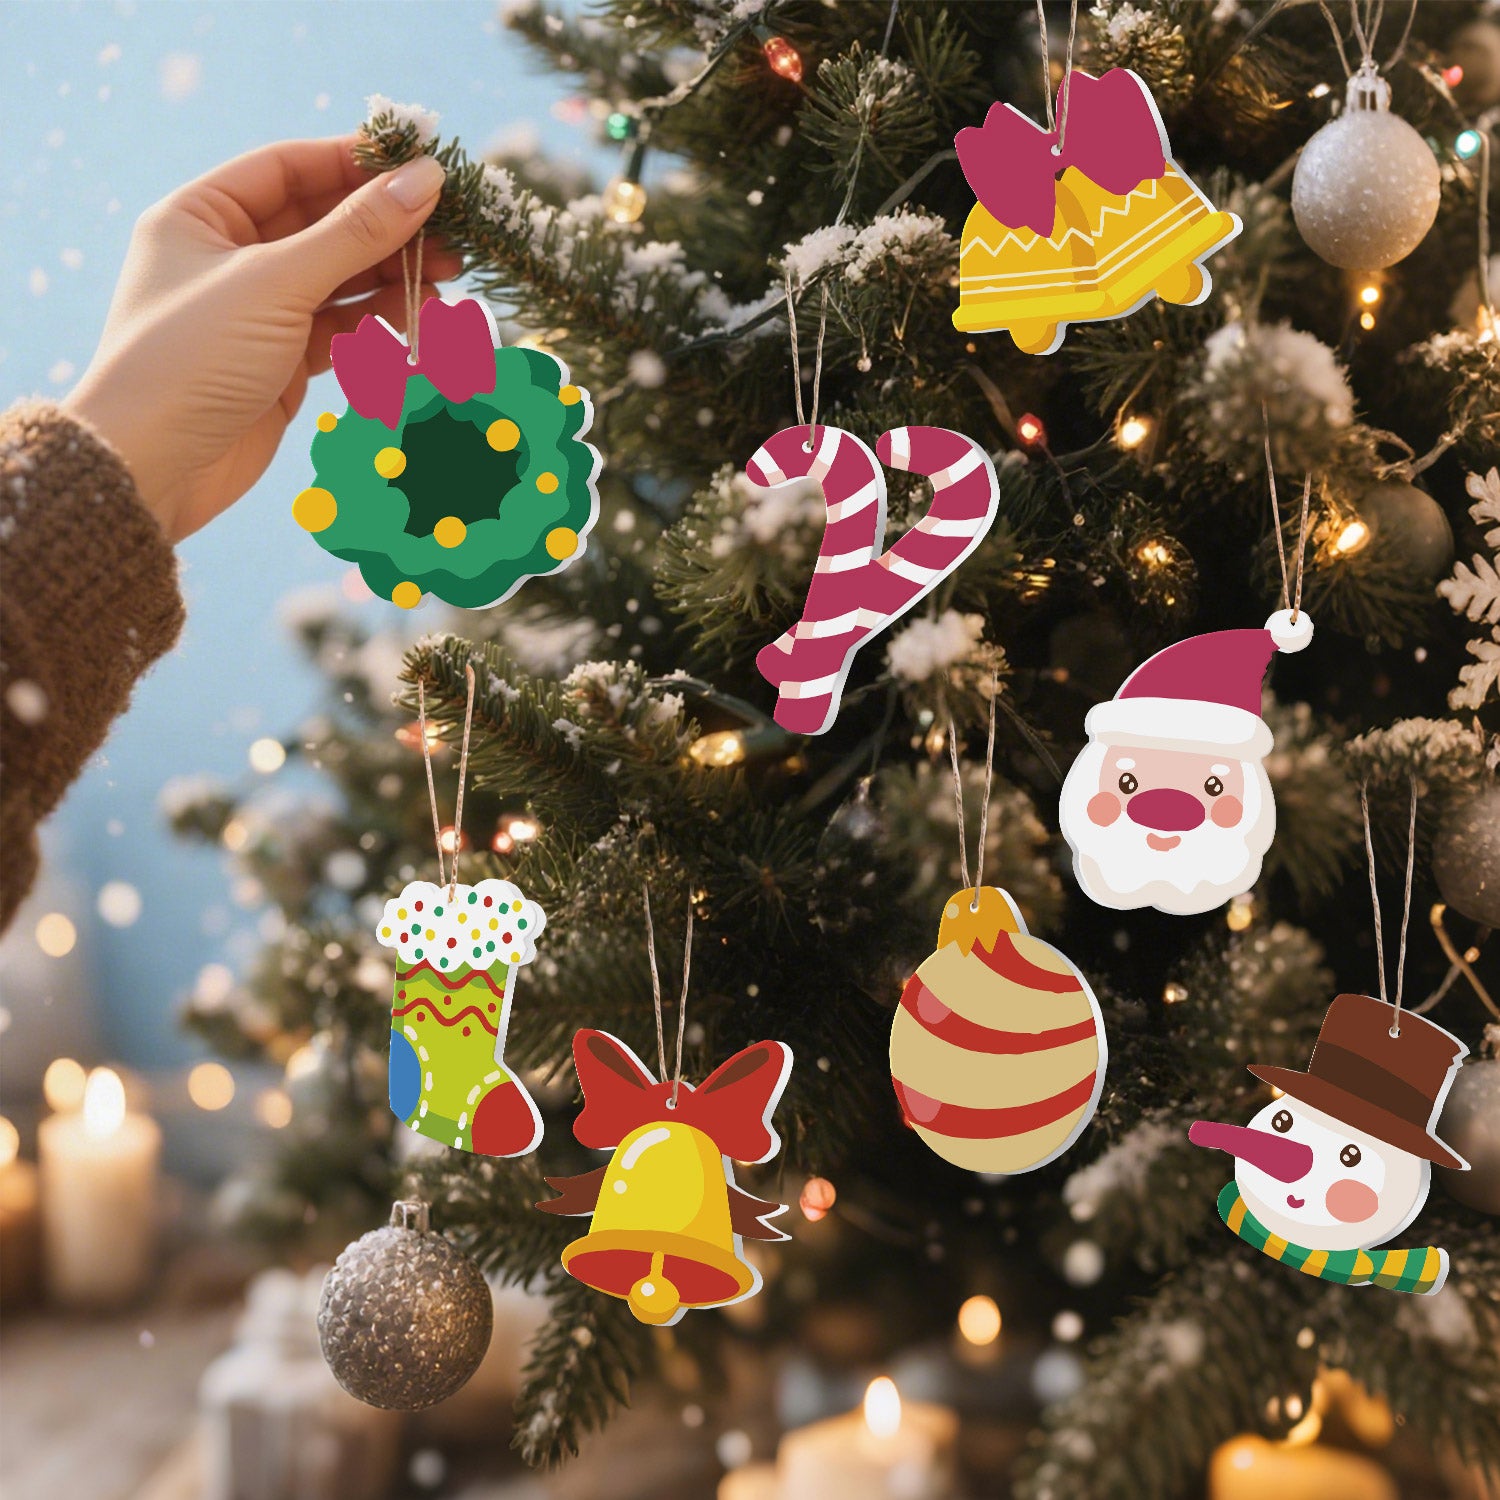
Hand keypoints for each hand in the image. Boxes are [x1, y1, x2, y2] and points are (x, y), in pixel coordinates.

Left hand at [64, 136, 458, 542]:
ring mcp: (256, 312)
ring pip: (337, 279)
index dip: (354, 164)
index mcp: (200, 215)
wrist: (154, 468)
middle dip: (386, 228)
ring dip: (391, 276)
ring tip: (446, 278)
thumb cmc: (193, 358)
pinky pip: (338, 328)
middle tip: (452, 232)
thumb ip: (355, 232)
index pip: (289, 169)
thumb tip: (425, 179)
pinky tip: (418, 318)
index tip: (420, 166)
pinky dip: (377, 322)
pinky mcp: (279, 362)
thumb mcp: (276, 284)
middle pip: (321, 224)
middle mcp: (226, 256)